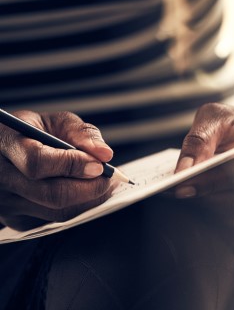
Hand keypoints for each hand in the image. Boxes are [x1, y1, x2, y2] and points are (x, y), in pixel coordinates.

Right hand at [0, 110, 112, 230]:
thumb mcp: (54, 122)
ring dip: (89, 201)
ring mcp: (5, 203)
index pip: (38, 162)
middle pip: (50, 194)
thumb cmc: (33, 132)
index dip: (73, 165)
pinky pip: (55, 221)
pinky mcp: (16, 220)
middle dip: (90, 188)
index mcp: (5, 142)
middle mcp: (0, 177)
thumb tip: (105, 154)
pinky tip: (89, 194)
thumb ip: (81, 132)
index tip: (100, 165)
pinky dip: (78, 209)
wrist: (6, 151)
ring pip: (56, 212)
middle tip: (111, 179)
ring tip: (105, 185)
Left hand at [172, 103, 233, 230]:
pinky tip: (209, 198)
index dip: (210, 181)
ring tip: (190, 193)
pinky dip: (222, 214)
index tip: (180, 186)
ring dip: (211, 207)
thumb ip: (200, 140)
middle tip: (177, 193)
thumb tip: (183, 170)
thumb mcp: (218, 117)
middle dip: (206, 197)